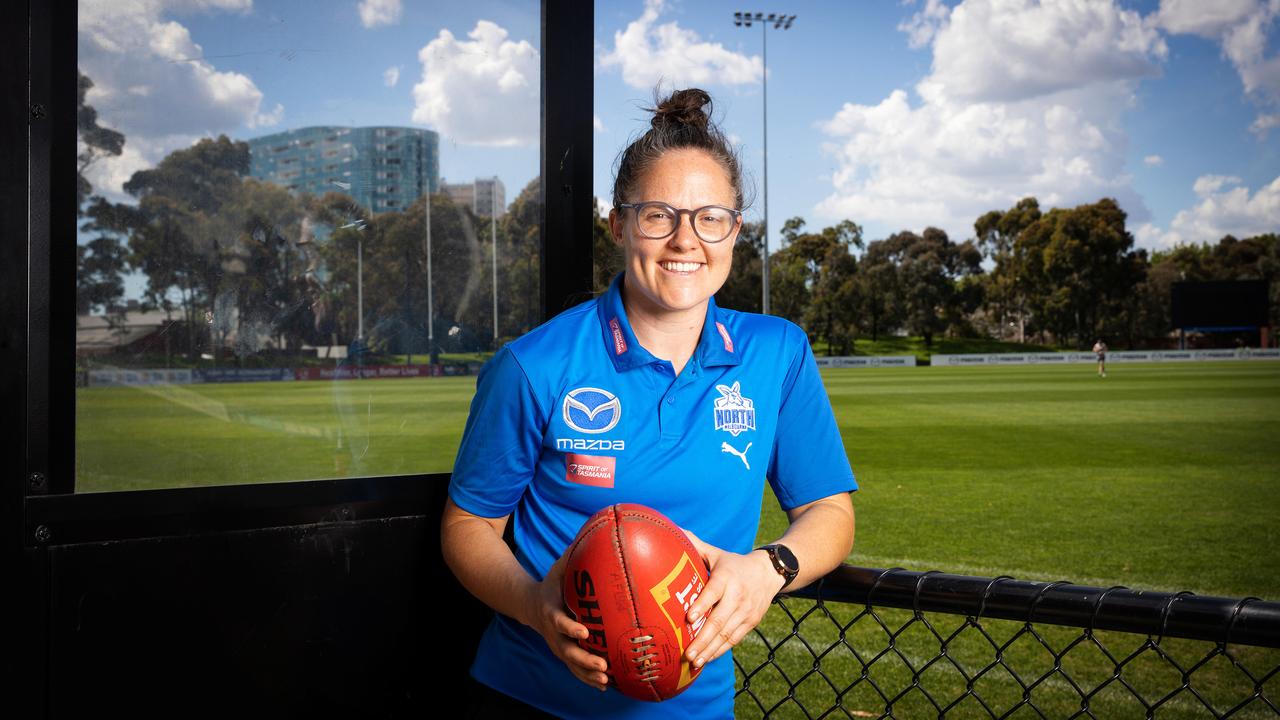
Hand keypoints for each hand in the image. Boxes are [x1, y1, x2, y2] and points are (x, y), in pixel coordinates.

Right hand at [526, 552, 609, 690]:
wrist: (530, 605)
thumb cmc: (551, 584)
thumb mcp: (558, 569)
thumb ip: (574, 556)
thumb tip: (594, 534)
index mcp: (551, 611)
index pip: (559, 622)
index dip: (570, 628)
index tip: (585, 632)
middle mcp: (553, 633)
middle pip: (567, 650)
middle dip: (584, 659)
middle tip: (602, 664)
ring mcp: (557, 645)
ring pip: (571, 664)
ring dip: (587, 674)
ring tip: (605, 680)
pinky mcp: (563, 653)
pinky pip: (575, 670)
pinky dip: (587, 679)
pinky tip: (604, 686)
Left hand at [681, 528, 785, 668]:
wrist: (769, 572)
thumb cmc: (733, 563)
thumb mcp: (717, 553)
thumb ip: (695, 545)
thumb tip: (674, 530)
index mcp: (727, 577)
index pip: (713, 592)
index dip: (702, 605)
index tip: (689, 618)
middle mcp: (738, 595)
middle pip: (719, 620)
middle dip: (702, 638)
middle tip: (687, 652)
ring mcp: (746, 611)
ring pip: (726, 634)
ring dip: (710, 649)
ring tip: (694, 661)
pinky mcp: (751, 622)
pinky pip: (734, 639)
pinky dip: (720, 650)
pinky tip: (706, 659)